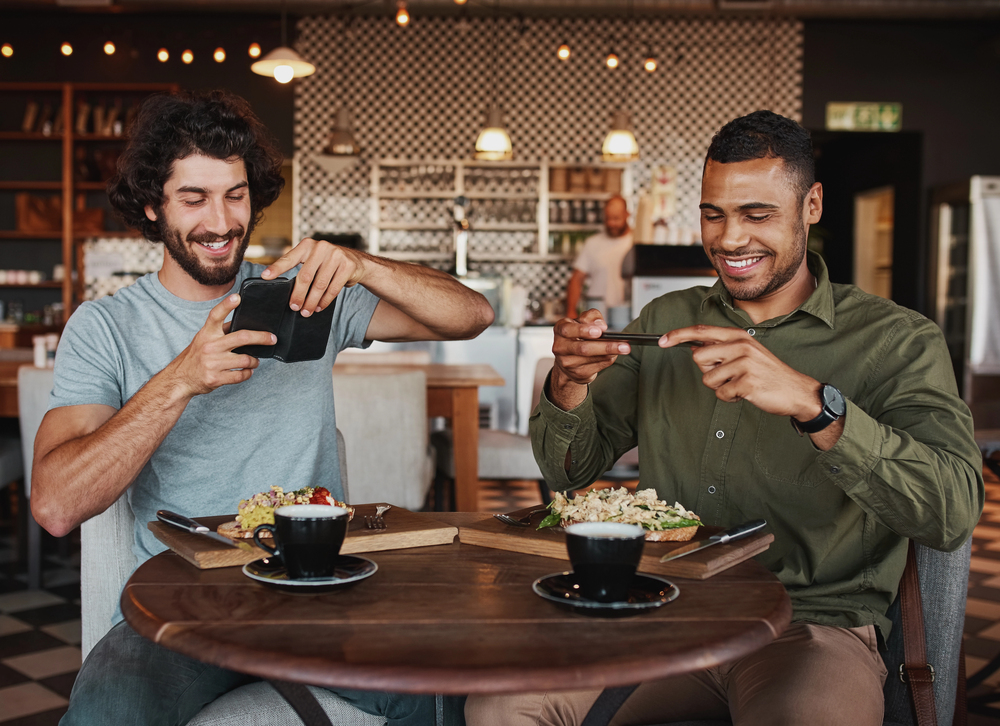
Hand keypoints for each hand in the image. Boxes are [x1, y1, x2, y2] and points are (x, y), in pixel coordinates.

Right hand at [166, 294, 276, 396]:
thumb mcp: (205, 338)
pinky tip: (247, 370)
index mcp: (207, 333)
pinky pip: (241, 375)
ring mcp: (212, 363)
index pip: (216, 315)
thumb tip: (244, 321)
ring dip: (254, 361)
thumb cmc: (197, 356)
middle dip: (261, 338)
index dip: (226, 305)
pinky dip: (248, 373)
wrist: (181, 378)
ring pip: (245, 359)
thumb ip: (221, 330)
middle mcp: (210, 346)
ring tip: (254, 361)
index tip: (238, 297)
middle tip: (272, 338)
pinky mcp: (215, 378)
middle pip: (241, 337)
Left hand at [261, 238, 366, 316]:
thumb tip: (283, 288)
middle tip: (294, 307)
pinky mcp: (347, 266)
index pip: (289, 258)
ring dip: (312, 301)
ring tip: (306, 311)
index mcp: (308, 245)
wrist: (357, 262)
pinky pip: (333, 288)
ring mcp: (336, 255)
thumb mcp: (314, 260)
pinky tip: (319, 307)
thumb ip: (301, 267)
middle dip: (298, 294)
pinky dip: (325, 301)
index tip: (265, 277)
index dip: (276, 268)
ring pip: (320, 285)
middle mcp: (321, 247)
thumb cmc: (329, 263)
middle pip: (305, 276)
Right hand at [549, 309, 631, 409]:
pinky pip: (596, 367)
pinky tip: (615, 355)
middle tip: (623, 345)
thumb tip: (601, 325)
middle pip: (583, 348)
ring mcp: (567, 363)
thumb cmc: (577, 335)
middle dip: (605, 346)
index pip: (568, 330)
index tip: (600, 331)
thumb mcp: (582, 321)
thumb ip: (591, 317)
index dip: (583, 330)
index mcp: (560, 329)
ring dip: (610, 353)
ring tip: (624, 348)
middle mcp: (560, 347)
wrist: (568, 360)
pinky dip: (607, 360)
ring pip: (592, 359)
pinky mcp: (577, 374)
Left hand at [662, 325, 821, 420]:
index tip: (661, 340)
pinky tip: (745, 393)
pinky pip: (721, 394)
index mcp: (738, 336)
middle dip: (707, 371)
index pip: (700, 331)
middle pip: (698, 358)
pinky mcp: (747, 383)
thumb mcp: (747, 353)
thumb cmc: (767, 373)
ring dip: (720, 387)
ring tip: (739, 383)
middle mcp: (741, 346)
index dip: (678, 335)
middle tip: (727, 375)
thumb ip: (722, 348)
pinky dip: (729, 398)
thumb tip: (694, 348)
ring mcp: (745, 364)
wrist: (796, 391)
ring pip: (708, 380)